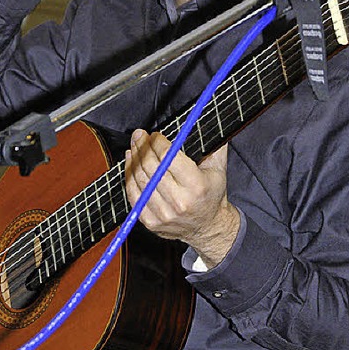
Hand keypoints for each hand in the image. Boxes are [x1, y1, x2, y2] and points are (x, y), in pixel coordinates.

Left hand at [124, 130, 240, 267]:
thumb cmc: (211, 196)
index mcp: (196, 186)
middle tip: (140, 136)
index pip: (168, 157)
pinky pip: (133, 194)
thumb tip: (204, 121)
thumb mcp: (218, 169)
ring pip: (140, 178)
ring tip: (134, 147)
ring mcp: (163, 213)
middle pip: (151, 166)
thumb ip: (212, 145)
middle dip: (143, 146)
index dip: (157, 142)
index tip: (155, 135)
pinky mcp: (150, 221)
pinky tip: (131, 164)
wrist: (208, 228)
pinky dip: (129, 176)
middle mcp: (179, 202)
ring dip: (134, 158)